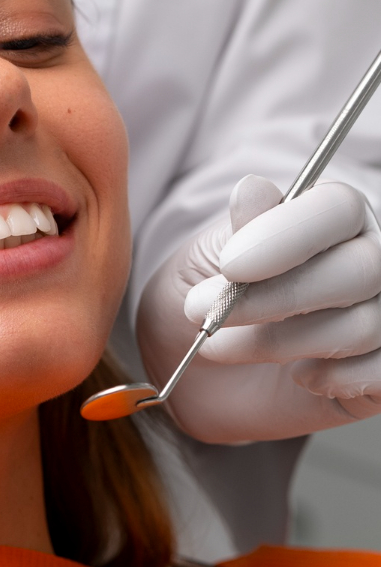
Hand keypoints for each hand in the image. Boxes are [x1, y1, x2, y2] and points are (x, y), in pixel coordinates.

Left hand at [136, 176, 380, 442]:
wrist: (202, 372)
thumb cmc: (208, 300)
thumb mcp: (205, 260)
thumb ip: (239, 229)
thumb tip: (252, 188)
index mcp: (333, 216)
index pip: (338, 209)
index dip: (287, 235)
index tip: (230, 266)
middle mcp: (371, 258)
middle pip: (361, 269)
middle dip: (277, 298)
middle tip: (210, 315)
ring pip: (363, 325)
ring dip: (282, 343)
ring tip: (224, 347)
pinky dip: (333, 378)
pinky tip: (298, 377)